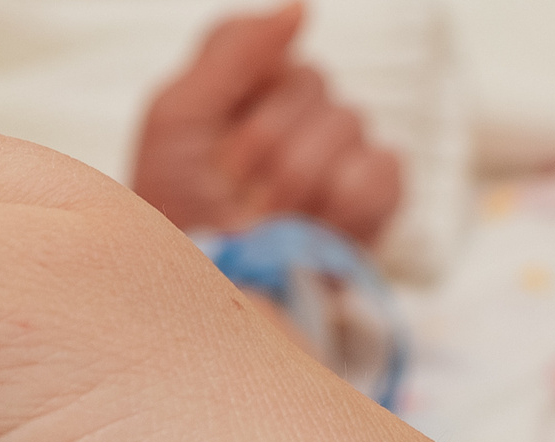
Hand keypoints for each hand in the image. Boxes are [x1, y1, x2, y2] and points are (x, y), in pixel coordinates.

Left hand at [130, 2, 402, 243]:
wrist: (196, 300)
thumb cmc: (174, 214)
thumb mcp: (175, 124)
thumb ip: (228, 51)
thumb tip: (301, 9)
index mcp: (252, 86)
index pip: (271, 47)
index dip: (239, 103)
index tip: (210, 153)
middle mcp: (303, 110)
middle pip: (312, 85)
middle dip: (261, 150)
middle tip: (230, 197)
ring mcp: (344, 152)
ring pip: (346, 126)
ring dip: (293, 188)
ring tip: (263, 224)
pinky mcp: (375, 199)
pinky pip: (380, 172)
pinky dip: (337, 210)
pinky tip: (308, 235)